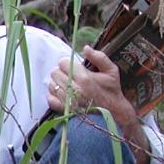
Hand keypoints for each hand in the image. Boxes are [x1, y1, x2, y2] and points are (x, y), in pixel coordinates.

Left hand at [49, 47, 149, 163]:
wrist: (113, 115)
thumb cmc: (112, 91)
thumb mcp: (111, 71)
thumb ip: (99, 57)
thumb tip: (85, 48)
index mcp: (85, 78)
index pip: (63, 62)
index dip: (68, 63)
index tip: (74, 67)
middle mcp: (74, 89)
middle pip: (55, 72)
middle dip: (62, 72)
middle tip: (72, 76)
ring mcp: (68, 101)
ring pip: (52, 84)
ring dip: (58, 83)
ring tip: (69, 86)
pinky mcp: (64, 110)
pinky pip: (50, 99)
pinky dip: (54, 96)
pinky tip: (64, 95)